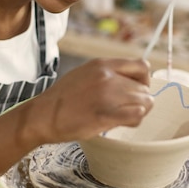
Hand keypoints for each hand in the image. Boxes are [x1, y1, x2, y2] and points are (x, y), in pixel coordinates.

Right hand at [27, 58, 153, 143]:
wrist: (44, 115)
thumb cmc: (63, 97)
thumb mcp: (85, 73)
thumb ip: (107, 73)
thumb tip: (129, 81)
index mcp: (103, 65)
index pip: (142, 66)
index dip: (143, 80)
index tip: (135, 89)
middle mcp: (107, 77)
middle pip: (144, 89)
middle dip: (139, 100)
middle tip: (126, 109)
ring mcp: (107, 96)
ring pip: (144, 103)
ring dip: (138, 112)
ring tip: (122, 117)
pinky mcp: (105, 115)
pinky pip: (136, 116)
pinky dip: (134, 121)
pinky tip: (123, 122)